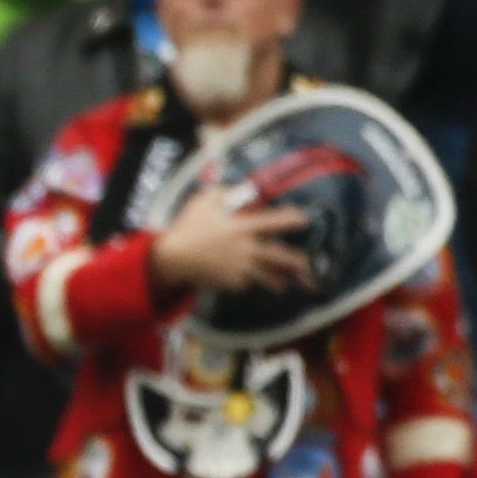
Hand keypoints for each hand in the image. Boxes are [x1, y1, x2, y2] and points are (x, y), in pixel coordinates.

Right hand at [150, 173, 314, 298]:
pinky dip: (248, 283)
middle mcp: (246, 249)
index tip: (303, 219)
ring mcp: (239, 268)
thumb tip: (245, 192)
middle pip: (279, 256)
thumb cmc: (187, 226)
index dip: (292, 219)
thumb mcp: (205, 200)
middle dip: (295, 261)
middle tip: (305, 263)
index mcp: (243, 228)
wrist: (171, 258)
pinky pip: (244, 284)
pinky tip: (251, 283)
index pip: (276, 222)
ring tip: (285, 285)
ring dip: (278, 281)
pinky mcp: (228, 282)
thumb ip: (227, 192)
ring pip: (266, 277)